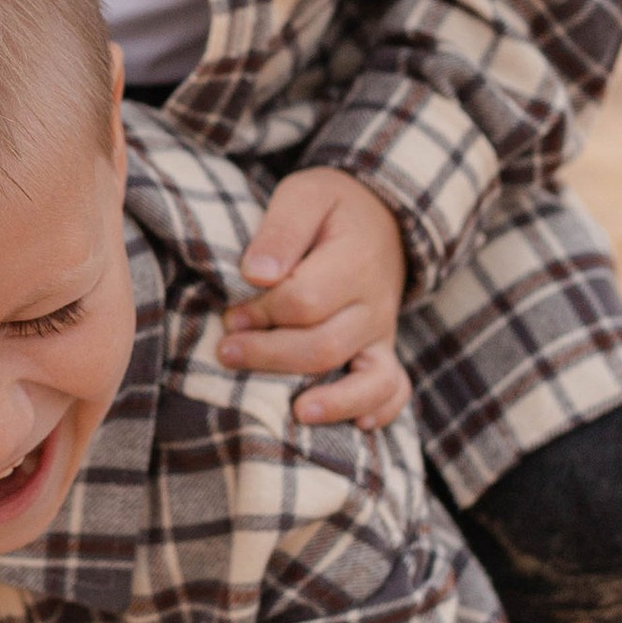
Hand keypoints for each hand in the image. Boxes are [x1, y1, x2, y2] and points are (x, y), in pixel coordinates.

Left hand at [219, 168, 409, 427]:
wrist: (382, 215)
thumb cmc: (331, 207)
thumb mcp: (303, 195)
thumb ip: (280, 230)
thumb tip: (256, 275)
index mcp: (354, 261)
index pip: (304, 301)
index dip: (261, 314)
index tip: (230, 315)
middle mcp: (374, 303)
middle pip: (325, 346)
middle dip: (271, 355)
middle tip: (227, 351)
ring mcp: (382, 332)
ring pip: (369, 379)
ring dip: (333, 402)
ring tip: (296, 412)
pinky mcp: (383, 350)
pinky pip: (394, 389)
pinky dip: (381, 411)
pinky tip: (356, 427)